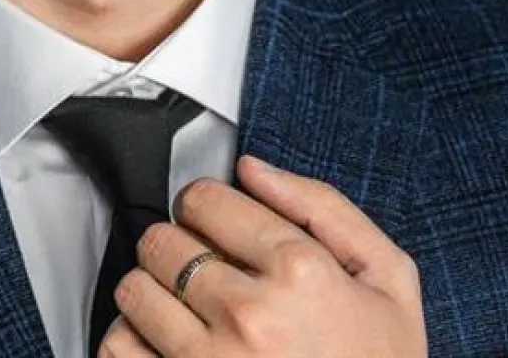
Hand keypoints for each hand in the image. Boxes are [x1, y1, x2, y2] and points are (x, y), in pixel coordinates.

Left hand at [99, 155, 426, 356]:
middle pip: (161, 241)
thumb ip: (324, 208)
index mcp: (299, 272)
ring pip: (134, 291)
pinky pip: (119, 349)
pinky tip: (167, 350)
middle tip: (203, 275)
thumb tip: (251, 169)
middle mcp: (249, 315)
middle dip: (176, 249)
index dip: (204, 207)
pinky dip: (133, 344)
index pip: (203, 199)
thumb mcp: (388, 283)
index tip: (213, 227)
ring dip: (152, 296)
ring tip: (186, 315)